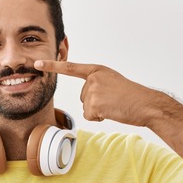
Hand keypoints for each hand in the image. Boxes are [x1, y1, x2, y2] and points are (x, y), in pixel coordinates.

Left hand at [35, 59, 168, 126]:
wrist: (145, 104)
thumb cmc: (132, 96)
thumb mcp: (113, 82)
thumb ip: (97, 84)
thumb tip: (87, 98)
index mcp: (97, 70)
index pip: (70, 67)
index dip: (52, 66)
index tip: (37, 64)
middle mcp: (93, 78)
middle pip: (82, 97)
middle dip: (95, 103)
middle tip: (113, 101)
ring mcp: (92, 90)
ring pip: (86, 107)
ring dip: (98, 111)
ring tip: (114, 105)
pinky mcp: (94, 103)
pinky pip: (89, 116)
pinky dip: (99, 118)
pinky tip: (112, 112)